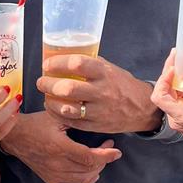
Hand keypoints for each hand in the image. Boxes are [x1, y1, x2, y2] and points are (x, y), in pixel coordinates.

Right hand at [0, 111, 121, 182]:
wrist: (15, 136)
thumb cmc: (36, 124)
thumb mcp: (56, 116)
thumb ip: (75, 118)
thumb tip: (96, 117)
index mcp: (59, 147)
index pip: (89, 157)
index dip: (106, 155)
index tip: (116, 150)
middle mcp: (56, 164)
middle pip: (89, 169)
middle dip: (104, 160)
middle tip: (108, 149)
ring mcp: (52, 174)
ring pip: (83, 180)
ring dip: (96, 171)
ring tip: (101, 160)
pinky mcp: (49, 179)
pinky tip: (92, 176)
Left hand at [38, 55, 160, 134]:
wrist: (141, 108)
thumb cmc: (122, 85)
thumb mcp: (110, 68)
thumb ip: (89, 64)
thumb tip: (64, 56)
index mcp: (104, 73)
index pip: (77, 64)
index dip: (58, 63)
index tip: (47, 64)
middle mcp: (102, 91)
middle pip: (68, 88)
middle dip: (48, 84)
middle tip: (41, 82)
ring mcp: (99, 111)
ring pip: (67, 108)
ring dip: (51, 102)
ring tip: (46, 96)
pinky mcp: (96, 125)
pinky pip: (71, 122)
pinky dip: (57, 114)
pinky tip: (53, 108)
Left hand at [151, 50, 182, 160]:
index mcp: (182, 117)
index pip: (160, 98)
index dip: (163, 81)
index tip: (173, 68)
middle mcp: (177, 117)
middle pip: (164, 92)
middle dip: (169, 73)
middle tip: (176, 56)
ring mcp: (180, 116)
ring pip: (171, 94)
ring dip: (175, 78)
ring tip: (182, 62)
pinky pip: (179, 97)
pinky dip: (182, 85)